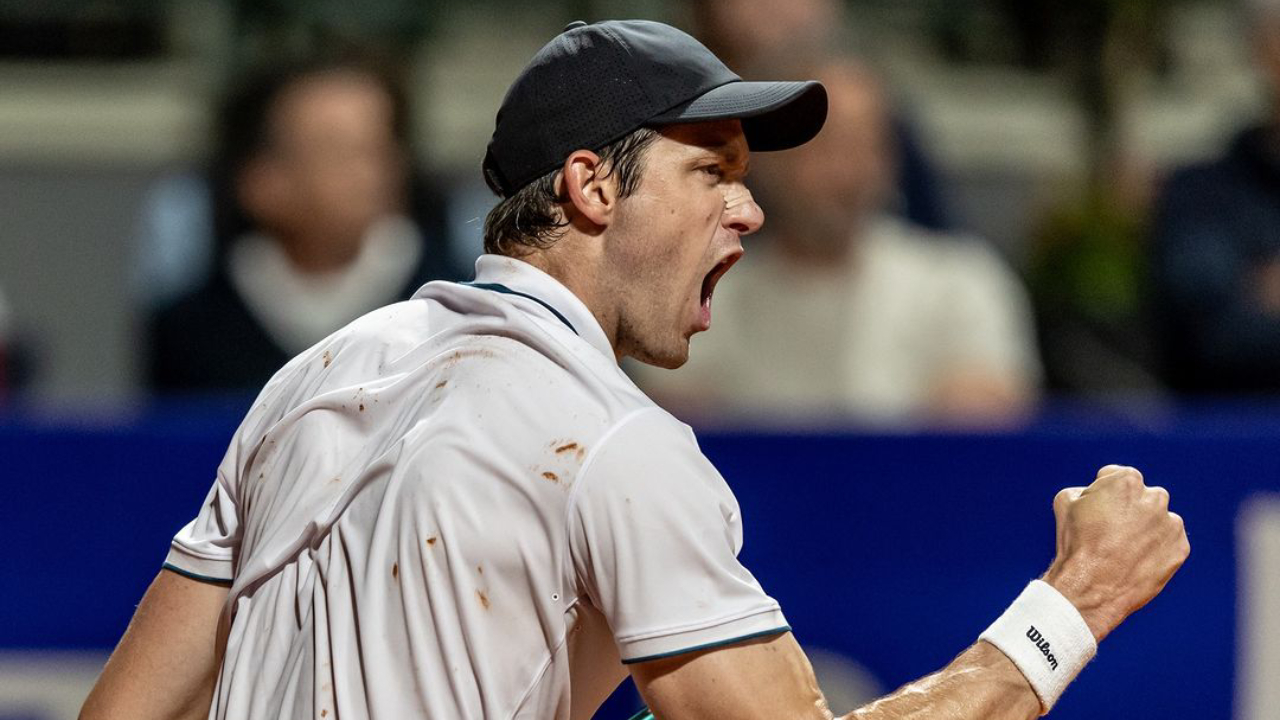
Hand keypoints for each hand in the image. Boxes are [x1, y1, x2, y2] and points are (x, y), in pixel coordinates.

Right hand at [1042, 465, 1188, 641]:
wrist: (1090, 587)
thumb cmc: (1075, 543)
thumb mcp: (1066, 502)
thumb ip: (1086, 488)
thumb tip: (1095, 493)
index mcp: (1127, 480)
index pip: (1118, 477)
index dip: (1103, 495)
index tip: (1096, 512)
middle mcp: (1155, 497)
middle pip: (1143, 497)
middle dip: (1130, 509)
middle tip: (1110, 531)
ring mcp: (1171, 524)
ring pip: (1158, 520)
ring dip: (1145, 529)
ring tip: (1123, 550)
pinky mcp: (1181, 549)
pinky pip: (1169, 543)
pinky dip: (1156, 550)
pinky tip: (1135, 561)